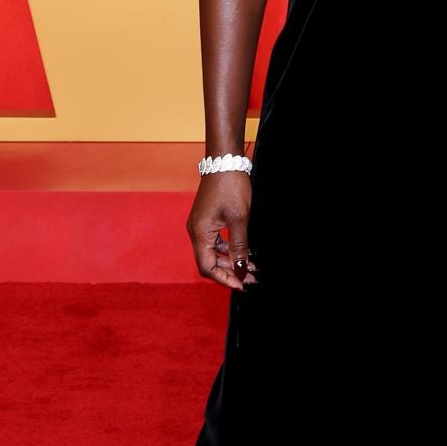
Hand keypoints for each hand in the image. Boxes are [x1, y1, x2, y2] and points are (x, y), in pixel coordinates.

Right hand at [188, 170, 256, 288]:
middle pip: (209, 262)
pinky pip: (214, 242)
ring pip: (212, 253)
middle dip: (230, 272)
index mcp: (199, 232)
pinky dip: (228, 249)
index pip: (207, 267)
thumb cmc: (230, 185)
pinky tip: (243, 251)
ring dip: (230, 261)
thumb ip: (239, 246)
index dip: (225, 279)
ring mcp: (199, 225)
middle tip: (251, 278)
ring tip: (251, 266)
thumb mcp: (239, 218)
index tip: (242, 285)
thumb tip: (242, 270)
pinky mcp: (206, 220)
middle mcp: (195, 231)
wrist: (224, 160)